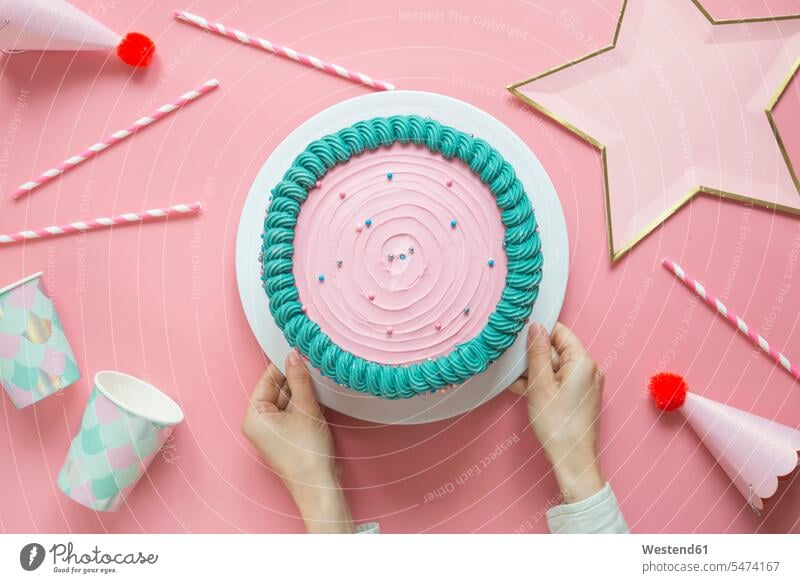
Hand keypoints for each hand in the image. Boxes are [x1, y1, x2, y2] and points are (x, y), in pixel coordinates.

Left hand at [242, 351, 353, 532]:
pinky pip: (295, 412)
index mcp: (254, 417)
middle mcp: (260, 424)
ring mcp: (275, 431)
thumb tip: (294, 356)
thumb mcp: (305, 410)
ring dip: (303, 391)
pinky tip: (319, 396)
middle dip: (295, 378)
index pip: (266, 380)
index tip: (297, 351)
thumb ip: (300, 380)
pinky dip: (306, 404)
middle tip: (312, 363)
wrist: (319, 487)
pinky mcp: (289, 436)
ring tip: (319, 379)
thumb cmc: (306, 456)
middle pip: (277, 389)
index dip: (282, 365)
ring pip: (288, 400)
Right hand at [508, 322, 605, 503]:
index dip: (539, 332)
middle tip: (514, 365)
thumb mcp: (539, 384)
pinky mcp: (580, 396)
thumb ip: (537, 353)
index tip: (520, 337)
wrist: (572, 459)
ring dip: (534, 371)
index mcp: (582, 362)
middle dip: (534, 356)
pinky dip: (542, 383)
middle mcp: (588, 369)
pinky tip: (523, 389)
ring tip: (516, 381)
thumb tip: (535, 327)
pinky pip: (559, 380)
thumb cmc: (558, 425)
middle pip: (557, 349)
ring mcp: (585, 383)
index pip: (560, 332)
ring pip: (555, 366)